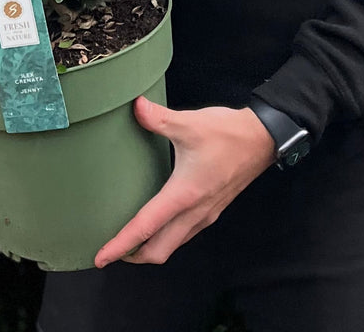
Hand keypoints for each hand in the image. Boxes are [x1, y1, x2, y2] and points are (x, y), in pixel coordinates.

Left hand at [93, 98, 274, 267]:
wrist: (263, 139)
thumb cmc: (227, 133)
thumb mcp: (190, 123)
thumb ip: (159, 118)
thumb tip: (136, 106)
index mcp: (184, 195)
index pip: (146, 228)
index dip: (121, 245)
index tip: (101, 258)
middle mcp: (195, 212)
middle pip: (160, 249)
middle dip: (133, 256)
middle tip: (110, 251)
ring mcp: (206, 214)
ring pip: (174, 245)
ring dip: (150, 249)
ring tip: (130, 241)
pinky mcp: (213, 209)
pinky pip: (185, 234)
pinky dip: (167, 238)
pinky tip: (159, 223)